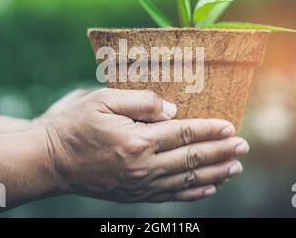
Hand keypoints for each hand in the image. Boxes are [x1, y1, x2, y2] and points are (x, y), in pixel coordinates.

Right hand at [44, 88, 249, 202]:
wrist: (51, 161)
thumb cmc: (75, 125)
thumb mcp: (103, 99)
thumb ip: (141, 101)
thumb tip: (174, 110)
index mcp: (137, 140)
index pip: (184, 133)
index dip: (210, 130)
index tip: (231, 126)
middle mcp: (143, 166)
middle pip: (192, 158)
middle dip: (221, 151)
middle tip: (243, 147)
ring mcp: (140, 184)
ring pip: (187, 179)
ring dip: (214, 173)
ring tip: (235, 167)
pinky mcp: (134, 195)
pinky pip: (171, 195)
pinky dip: (193, 192)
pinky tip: (208, 187)